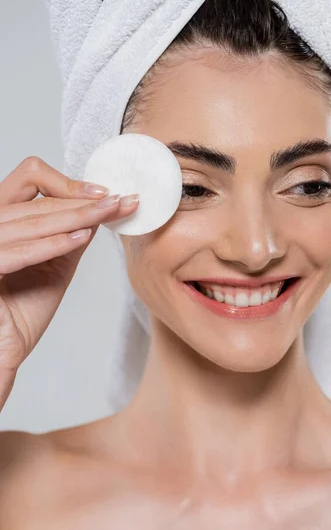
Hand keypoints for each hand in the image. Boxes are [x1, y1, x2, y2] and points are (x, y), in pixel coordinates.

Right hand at [0, 156, 137, 410]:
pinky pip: (18, 250)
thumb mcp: (54, 263)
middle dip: (84, 200)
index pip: (31, 180)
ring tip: (110, 214)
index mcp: (2, 219)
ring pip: (31, 218)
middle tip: (120, 202)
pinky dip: (52, 242)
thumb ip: (69, 234)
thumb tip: (97, 209)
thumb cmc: (22, 309)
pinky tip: (81, 237)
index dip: (69, 182)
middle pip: (37, 198)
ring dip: (76, 215)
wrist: (3, 349)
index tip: (105, 193)